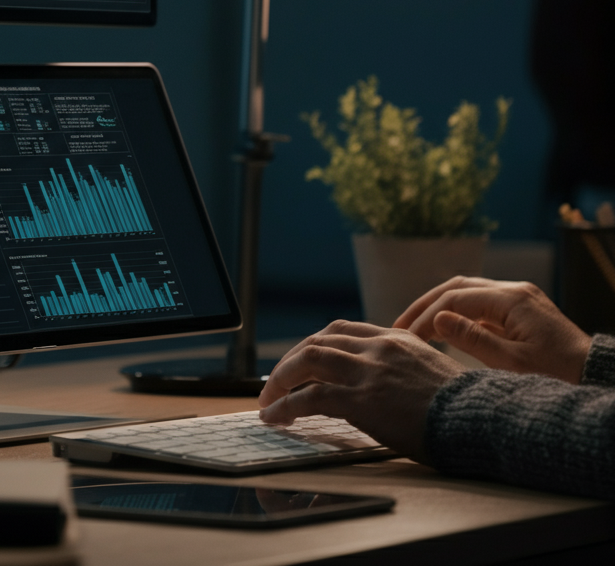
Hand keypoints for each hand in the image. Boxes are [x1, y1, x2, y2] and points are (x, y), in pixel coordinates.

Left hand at [257, 321, 464, 459]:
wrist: (483, 420)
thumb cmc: (465, 407)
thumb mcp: (431, 371)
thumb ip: (402, 367)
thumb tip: (381, 382)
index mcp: (395, 338)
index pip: (340, 330)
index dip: (314, 345)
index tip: (300, 360)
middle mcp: (378, 347)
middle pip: (317, 342)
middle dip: (289, 361)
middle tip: (275, 382)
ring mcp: (368, 371)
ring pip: (307, 361)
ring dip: (280, 381)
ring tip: (267, 401)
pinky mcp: (362, 399)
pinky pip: (311, 397)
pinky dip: (286, 406)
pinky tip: (275, 417)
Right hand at [394, 276, 590, 383]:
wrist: (599, 380)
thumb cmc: (560, 377)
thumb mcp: (513, 365)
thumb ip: (473, 339)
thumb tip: (437, 318)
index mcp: (511, 299)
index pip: (454, 299)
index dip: (425, 317)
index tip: (405, 339)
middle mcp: (514, 291)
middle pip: (456, 287)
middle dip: (425, 305)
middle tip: (399, 326)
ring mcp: (519, 300)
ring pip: (467, 293)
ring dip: (439, 307)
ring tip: (415, 327)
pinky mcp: (522, 312)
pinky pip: (481, 306)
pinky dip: (458, 315)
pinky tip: (444, 332)